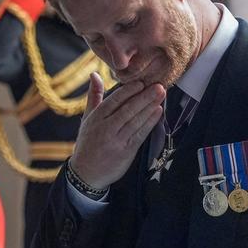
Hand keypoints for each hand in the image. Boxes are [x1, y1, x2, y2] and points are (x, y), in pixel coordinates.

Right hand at [69, 73, 163, 188]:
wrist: (86, 173)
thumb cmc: (88, 142)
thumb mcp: (87, 118)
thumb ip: (94, 96)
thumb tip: (95, 74)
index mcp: (96, 118)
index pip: (114, 101)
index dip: (129, 91)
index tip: (141, 82)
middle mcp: (105, 128)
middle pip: (128, 109)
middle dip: (144, 97)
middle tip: (158, 86)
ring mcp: (116, 141)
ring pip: (135, 121)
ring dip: (150, 107)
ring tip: (161, 96)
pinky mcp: (126, 152)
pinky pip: (140, 134)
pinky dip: (149, 123)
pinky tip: (158, 112)